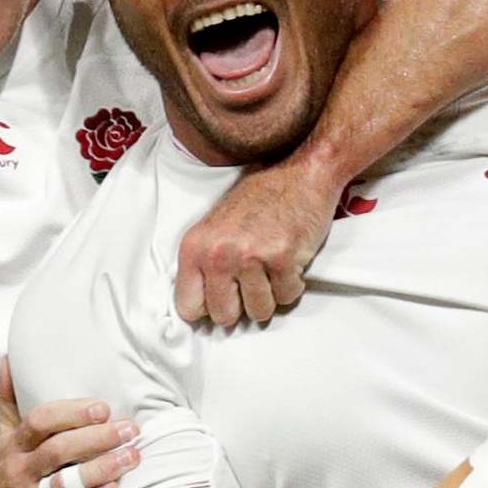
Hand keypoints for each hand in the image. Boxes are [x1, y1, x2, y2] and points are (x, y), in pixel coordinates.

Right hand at [0, 362, 140, 487]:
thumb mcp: (4, 440)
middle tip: (129, 430)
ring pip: (65, 482)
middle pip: (58, 450)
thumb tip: (9, 360)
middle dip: (96, 438)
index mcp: (15, 446)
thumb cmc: (6, 478)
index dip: (71, 413)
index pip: (39, 422)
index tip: (103, 408)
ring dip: (102, 469)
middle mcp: (20, 471)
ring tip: (132, 457)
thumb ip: (9, 402)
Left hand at [174, 156, 337, 326]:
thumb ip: (205, 263)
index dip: (208, 308)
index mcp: (195, 247)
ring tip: (271, 271)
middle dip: (241, 307)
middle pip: (224, 316)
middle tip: (251, 285)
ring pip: (259, 312)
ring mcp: (251, 257)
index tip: (222, 300)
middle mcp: (218, 254)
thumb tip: (203, 306)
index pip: (188, 306)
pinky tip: (289, 263)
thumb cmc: (260, 198)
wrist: (299, 172)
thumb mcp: (215, 227)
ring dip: (269, 297)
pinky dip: (291, 285)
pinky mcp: (283, 259)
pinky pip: (287, 297)